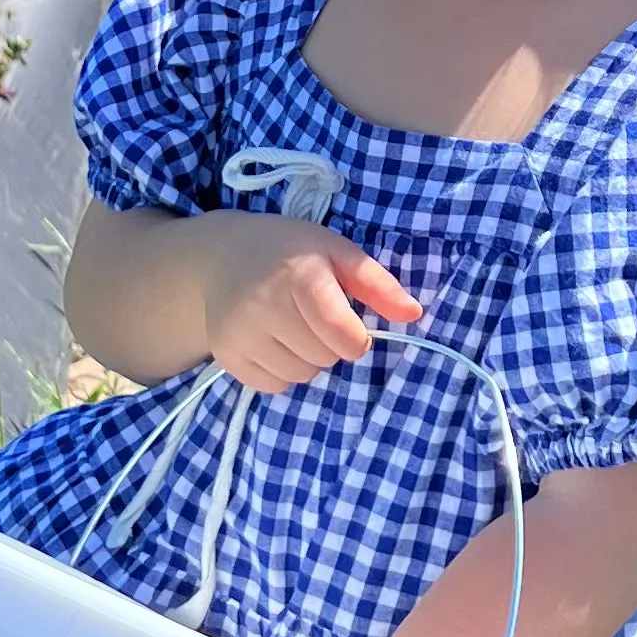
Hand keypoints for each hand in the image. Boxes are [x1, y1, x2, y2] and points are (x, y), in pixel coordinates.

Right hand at [195, 214, 422, 392]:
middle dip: (330, 343)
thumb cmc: (289, 251)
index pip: (342, 334)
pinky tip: (274, 341)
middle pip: (325, 357)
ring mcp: (241, 333)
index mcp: (298, 276)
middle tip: (313, 316)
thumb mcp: (336, 251)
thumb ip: (377, 284)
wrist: (222, 255)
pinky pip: (274, 386)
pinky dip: (282, 371)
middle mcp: (264, 306)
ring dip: (307, 359)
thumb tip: (414, 315)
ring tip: (292, 327)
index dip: (356, 337)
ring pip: (301, 375)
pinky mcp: (227, 356)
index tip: (351, 324)